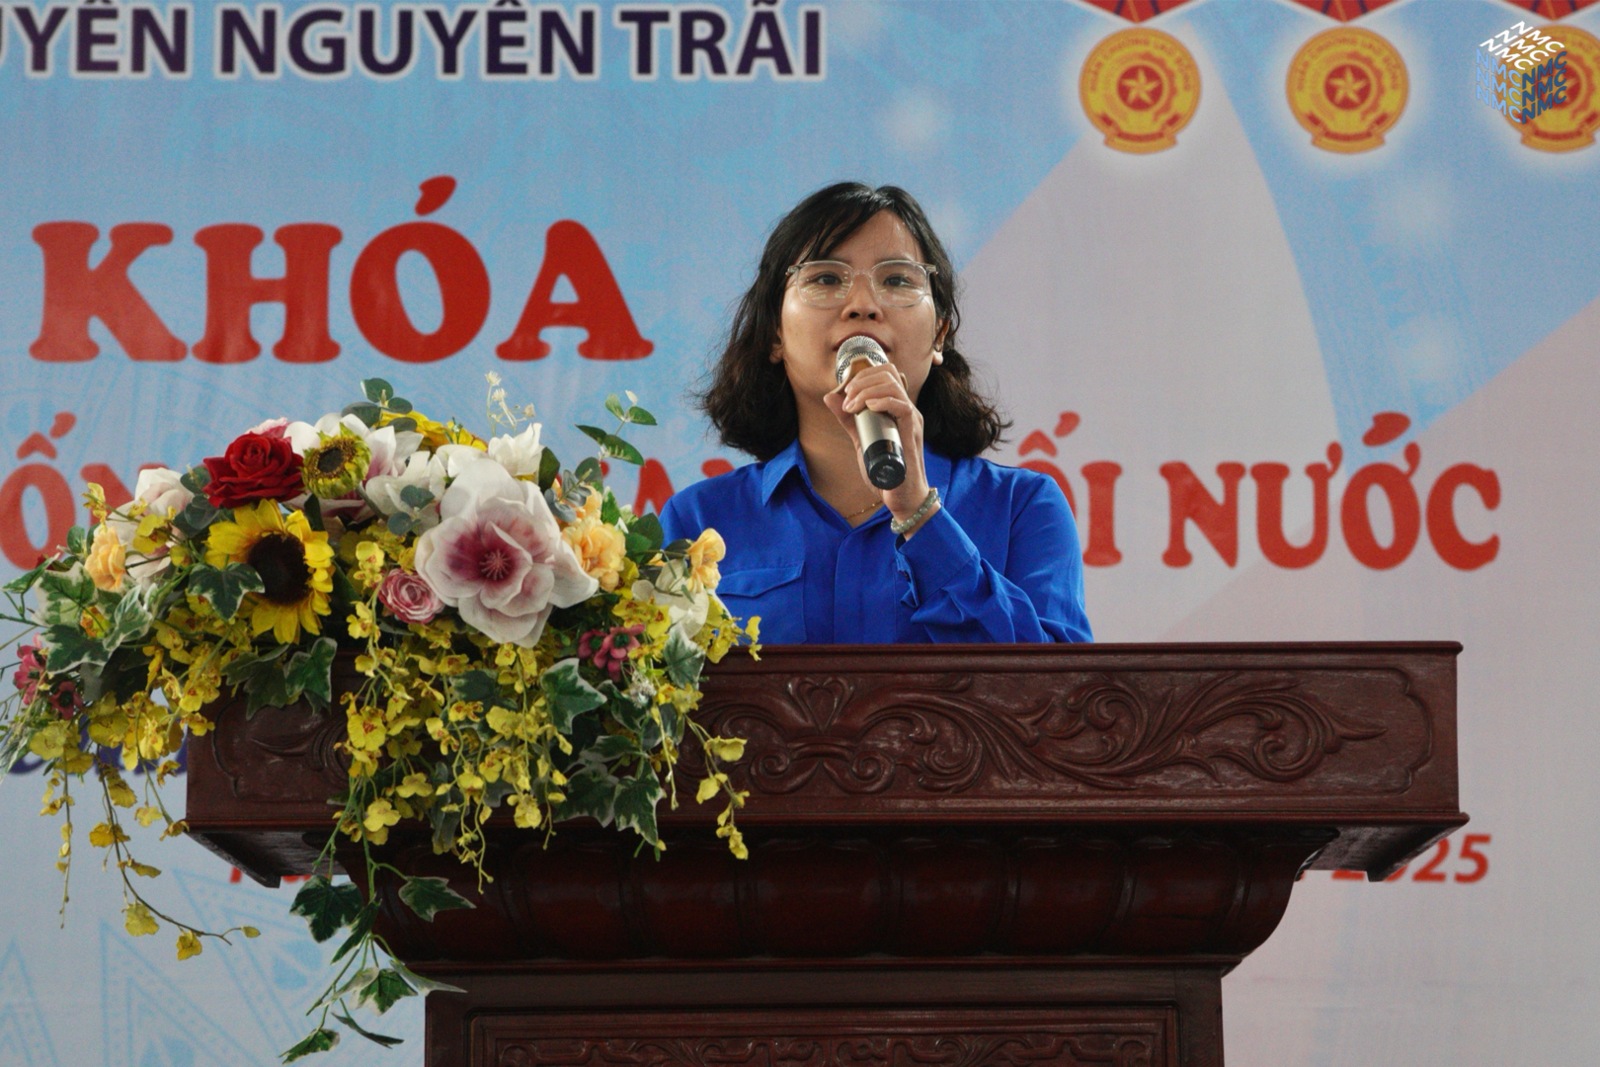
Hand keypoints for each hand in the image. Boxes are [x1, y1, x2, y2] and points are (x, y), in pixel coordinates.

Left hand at [824, 361, 939, 532]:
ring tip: (852, 406)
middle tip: (847, 399)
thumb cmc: (885, 469)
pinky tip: (869, 407)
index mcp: (897, 407)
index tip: (846, 391)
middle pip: (888, 373)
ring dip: (866, 391)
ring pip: (893, 386)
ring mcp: (911, 420)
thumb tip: (830, 397)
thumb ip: (848, 419)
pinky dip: (884, 401)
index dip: (863, 375)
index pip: (886, 373)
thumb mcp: (861, 439)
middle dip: (861, 381)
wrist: (901, 496)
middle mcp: (907, 408)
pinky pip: (903, 407)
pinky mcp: (912, 432)